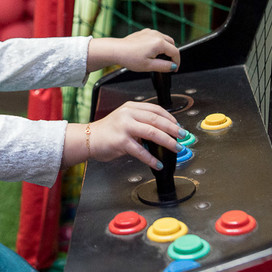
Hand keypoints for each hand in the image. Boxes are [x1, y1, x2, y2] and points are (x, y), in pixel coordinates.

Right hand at [63, 101, 182, 168]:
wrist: (88, 139)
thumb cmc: (108, 132)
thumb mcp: (125, 120)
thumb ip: (141, 122)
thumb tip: (163, 132)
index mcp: (131, 107)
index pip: (155, 109)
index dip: (170, 118)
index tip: (179, 126)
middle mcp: (128, 114)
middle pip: (157, 120)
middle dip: (173, 129)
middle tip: (183, 137)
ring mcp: (124, 127)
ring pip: (152, 133)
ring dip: (167, 142)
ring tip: (176, 148)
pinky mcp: (120, 141)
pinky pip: (140, 151)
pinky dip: (151, 158)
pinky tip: (157, 164)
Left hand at [87, 29, 179, 73]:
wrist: (116, 50)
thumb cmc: (129, 58)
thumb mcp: (149, 66)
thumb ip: (164, 66)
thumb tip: (173, 67)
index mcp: (159, 43)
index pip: (175, 52)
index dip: (177, 62)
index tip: (174, 69)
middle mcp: (156, 35)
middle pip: (172, 44)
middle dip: (172, 54)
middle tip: (168, 64)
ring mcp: (150, 32)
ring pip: (165, 39)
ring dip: (166, 48)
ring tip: (159, 59)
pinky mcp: (144, 32)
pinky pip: (156, 37)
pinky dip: (158, 44)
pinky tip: (151, 52)